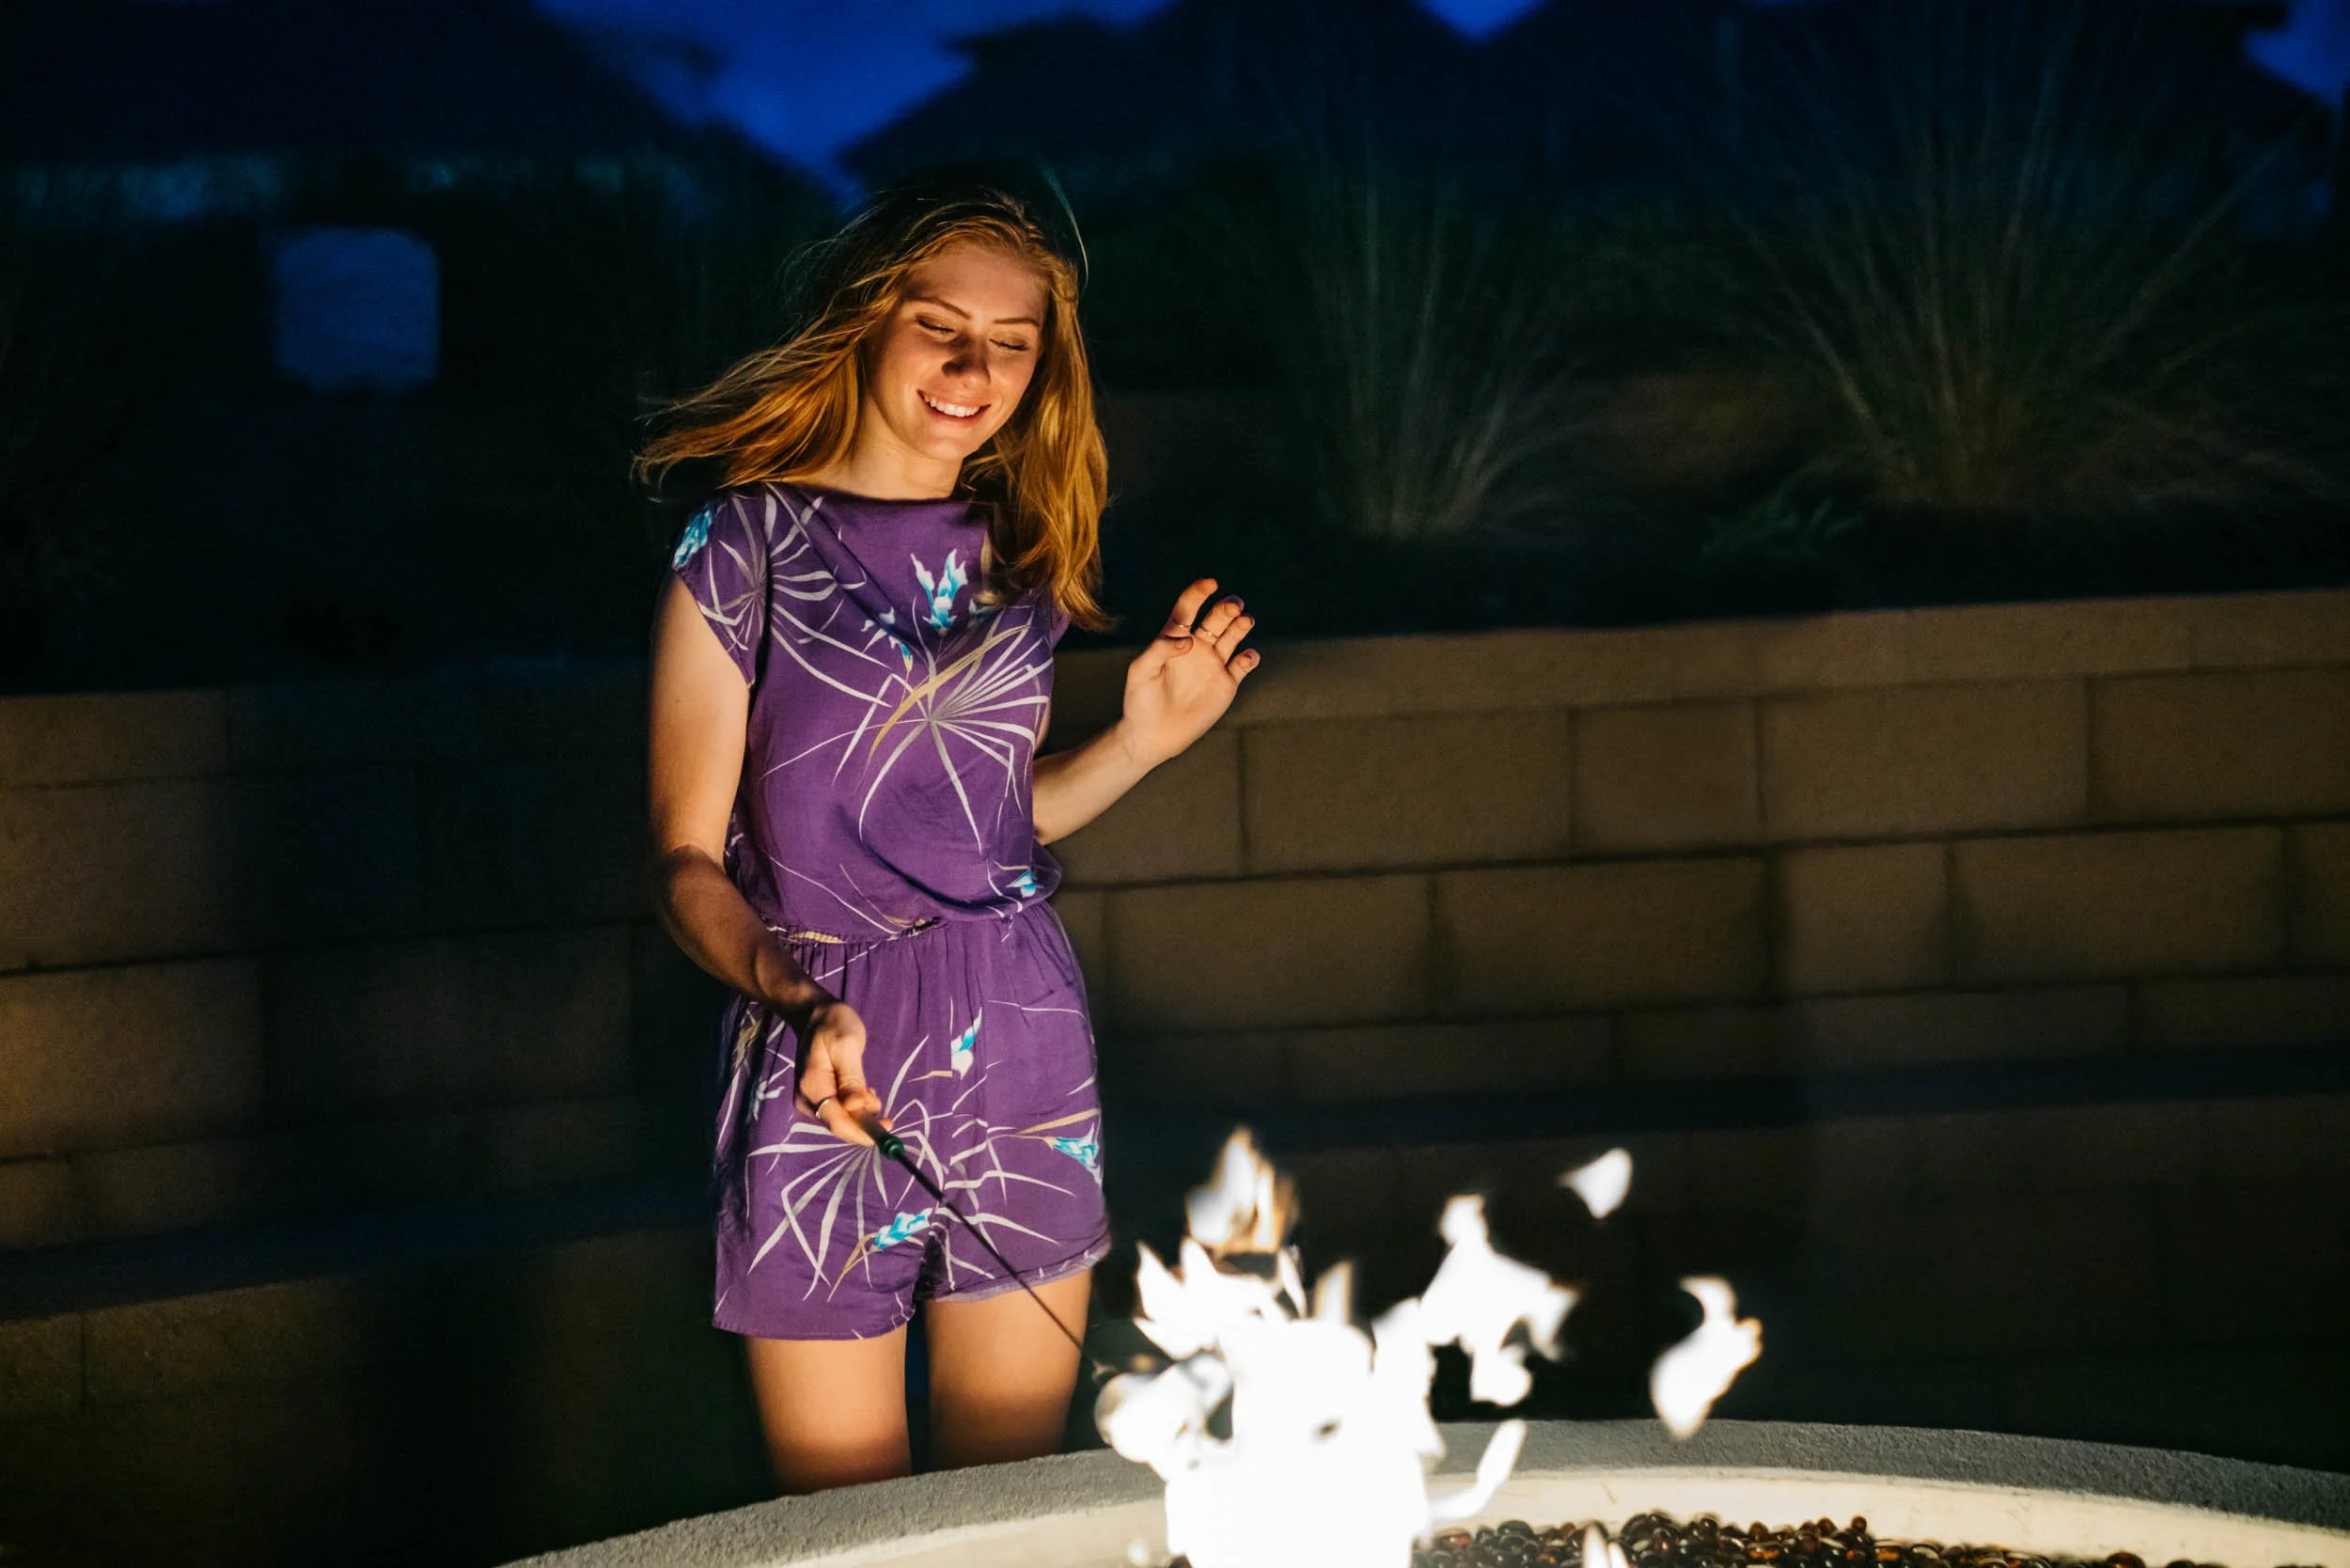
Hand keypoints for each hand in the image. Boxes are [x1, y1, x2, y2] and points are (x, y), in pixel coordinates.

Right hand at [790, 997, 890, 1146]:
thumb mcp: (847, 1046)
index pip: (837, 1122)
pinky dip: (855, 1108)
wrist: (816, 1015)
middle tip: (882, 1103)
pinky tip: (864, 1092)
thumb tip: (855, 1108)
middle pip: (839, 1124)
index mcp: (812, 1087)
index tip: (888, 1130)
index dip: (863, 1132)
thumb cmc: (834, 1025)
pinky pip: (839, 1112)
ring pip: (841, 1120)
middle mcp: (806, 1099)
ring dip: (861, 1113)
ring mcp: (810, 1100)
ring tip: (871, 1090)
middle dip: (865, 1122)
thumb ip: (851, 1079)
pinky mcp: (817, 1098)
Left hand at [1119, 577, 1260, 769]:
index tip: (1210, 584)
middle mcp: (1197, 647)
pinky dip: (1249, 659)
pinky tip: (1247, 656)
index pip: (1188, 609)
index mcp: (1174, 638)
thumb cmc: (1140, 700)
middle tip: (1233, 605)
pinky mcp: (1225, 684)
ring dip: (1240, 626)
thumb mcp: (1141, 672)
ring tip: (1245, 621)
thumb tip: (1187, 640)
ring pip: (1232, 637)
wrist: (1152, 735)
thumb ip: (1160, 650)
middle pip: (1215, 619)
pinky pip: (1242, 666)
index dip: (1198, 593)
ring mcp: (1213, 664)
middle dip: (1226, 609)